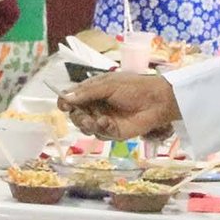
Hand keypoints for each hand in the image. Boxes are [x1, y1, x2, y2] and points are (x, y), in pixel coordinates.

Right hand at [58, 72, 179, 140]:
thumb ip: (87, 92)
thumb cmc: (134, 87)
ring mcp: (103, 120)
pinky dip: (101, 129)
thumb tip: (65, 97)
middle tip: (82, 115)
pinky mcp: (113, 132)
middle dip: (76, 116)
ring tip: (96, 121)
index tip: (63, 105)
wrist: (156, 101)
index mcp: (93, 92)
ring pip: (85, 127)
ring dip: (87, 124)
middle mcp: (96, 106)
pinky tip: (108, 123)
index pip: (72, 98)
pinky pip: (100, 134)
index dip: (65, 102)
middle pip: (76, 115)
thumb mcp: (108, 85)